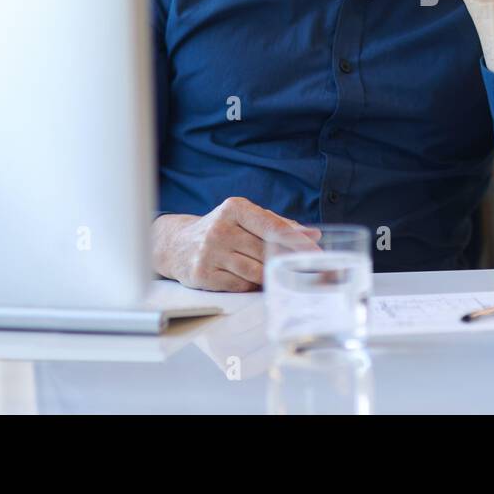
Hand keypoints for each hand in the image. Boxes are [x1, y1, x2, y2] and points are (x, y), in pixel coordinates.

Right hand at [153, 197, 320, 291]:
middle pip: (267, 252)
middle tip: (300, 270)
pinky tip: (248, 279)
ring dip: (267, 276)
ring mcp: (210, 252)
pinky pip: (240, 286)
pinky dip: (249, 285)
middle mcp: (221, 228)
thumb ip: (279, 224)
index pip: (274, 227)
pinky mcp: (203, 274)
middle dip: (286, 262)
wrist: (176, 244)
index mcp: (235, 208)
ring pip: (255, 272)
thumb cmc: (221, 230)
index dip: (298, 242)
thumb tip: (313, 234)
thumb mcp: (246, 218)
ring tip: (270, 274)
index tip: (316, 253)